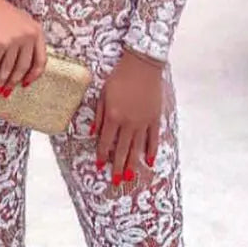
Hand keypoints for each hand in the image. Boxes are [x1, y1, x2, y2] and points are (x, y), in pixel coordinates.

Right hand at [0, 0, 46, 92]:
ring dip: (1, 81)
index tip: (26, 83)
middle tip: (7, 91)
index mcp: (37, 32)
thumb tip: (23, 69)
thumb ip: (27, 41)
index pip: (41, 60)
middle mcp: (28, 36)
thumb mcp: (22, 24)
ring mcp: (13, 40)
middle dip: (14, 82)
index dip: (33, 75)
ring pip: (8, 68)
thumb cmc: (1, 13)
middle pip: (23, 67)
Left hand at [92, 50, 163, 183]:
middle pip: (122, 150)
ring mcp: (143, 122)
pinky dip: (151, 150)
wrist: (142, 65)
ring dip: (132, 164)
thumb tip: (93, 134)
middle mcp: (128, 123)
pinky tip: (149, 161)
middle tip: (115, 182)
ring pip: (137, 148)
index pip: (106, 142)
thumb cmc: (119, 77)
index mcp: (113, 116)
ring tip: (129, 177)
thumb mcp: (103, 93)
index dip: (103, 155)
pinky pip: (153, 138)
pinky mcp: (155, 118)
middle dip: (117, 167)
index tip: (100, 166)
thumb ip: (99, 115)